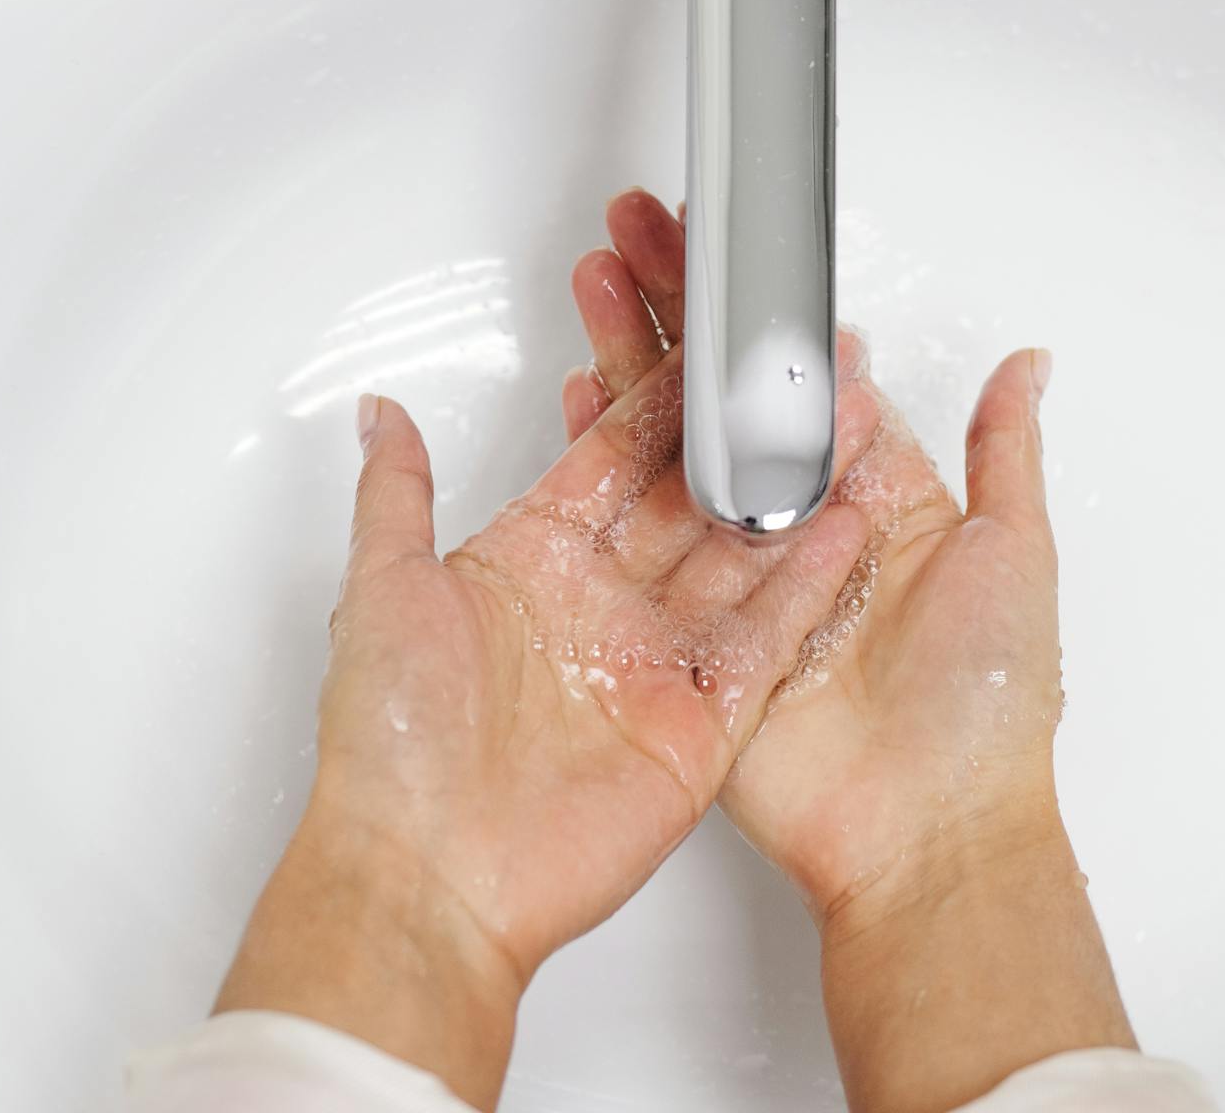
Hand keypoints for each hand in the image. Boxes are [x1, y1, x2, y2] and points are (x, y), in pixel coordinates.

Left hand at [219, 353, 876, 1112]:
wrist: (425, 882)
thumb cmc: (391, 750)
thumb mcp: (382, 589)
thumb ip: (396, 492)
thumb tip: (378, 415)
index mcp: (531, 564)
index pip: (612, 457)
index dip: (662, 400)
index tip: (706, 342)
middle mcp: (598, 608)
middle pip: (689, 500)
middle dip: (744, 438)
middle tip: (795, 378)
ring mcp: (652, 666)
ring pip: (740, 560)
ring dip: (790, 497)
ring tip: (844, 431)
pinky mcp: (698, 730)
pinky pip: (766, 644)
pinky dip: (809, 588)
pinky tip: (846, 530)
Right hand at [564, 193, 1136, 1112]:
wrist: (928, 830)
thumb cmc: (985, 706)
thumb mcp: (1016, 552)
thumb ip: (1004, 450)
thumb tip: (1030, 364)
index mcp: (874, 494)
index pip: (803, 373)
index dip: (761, 306)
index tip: (727, 239)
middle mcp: (800, 520)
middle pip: (726, 389)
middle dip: (684, 305)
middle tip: (646, 230)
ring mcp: (738, 567)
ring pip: (673, 437)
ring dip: (636, 355)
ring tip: (602, 277)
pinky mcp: (690, 622)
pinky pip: (639, 525)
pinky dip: (606, 454)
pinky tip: (584, 392)